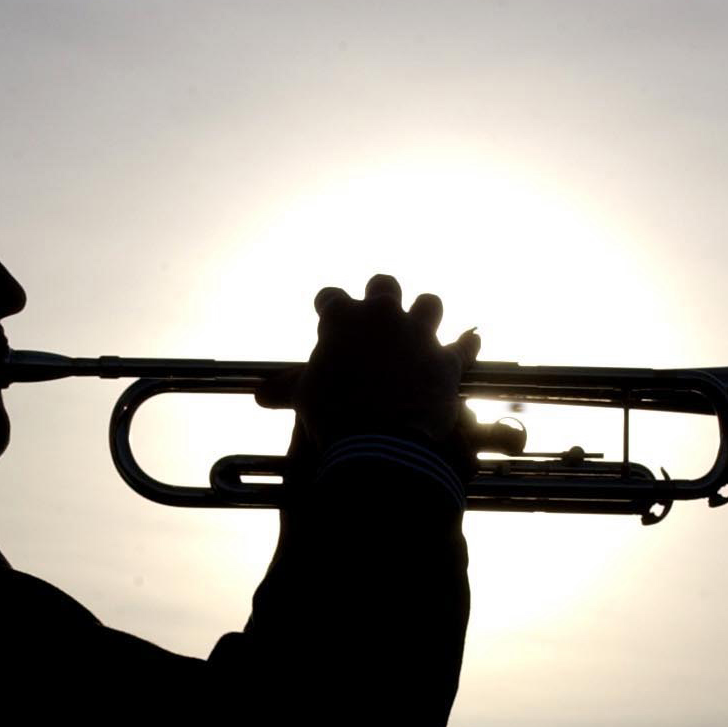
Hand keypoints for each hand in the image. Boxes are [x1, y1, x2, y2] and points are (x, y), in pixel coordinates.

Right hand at [257, 274, 481, 467]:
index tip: (329, 320)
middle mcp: (383, 316)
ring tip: (420, 329)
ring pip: (429, 303)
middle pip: (384, 284)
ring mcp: (418, 335)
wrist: (380, 442)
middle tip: (377, 317)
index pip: (331, 297)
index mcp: (343, 319)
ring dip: (425, 313)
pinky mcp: (447, 360)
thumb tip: (260, 395)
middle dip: (381, 296)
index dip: (330, 308)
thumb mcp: (304, 398)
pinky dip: (465, 346)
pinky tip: (467, 345)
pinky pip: (465, 344)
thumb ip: (287, 388)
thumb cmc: (334, 417)